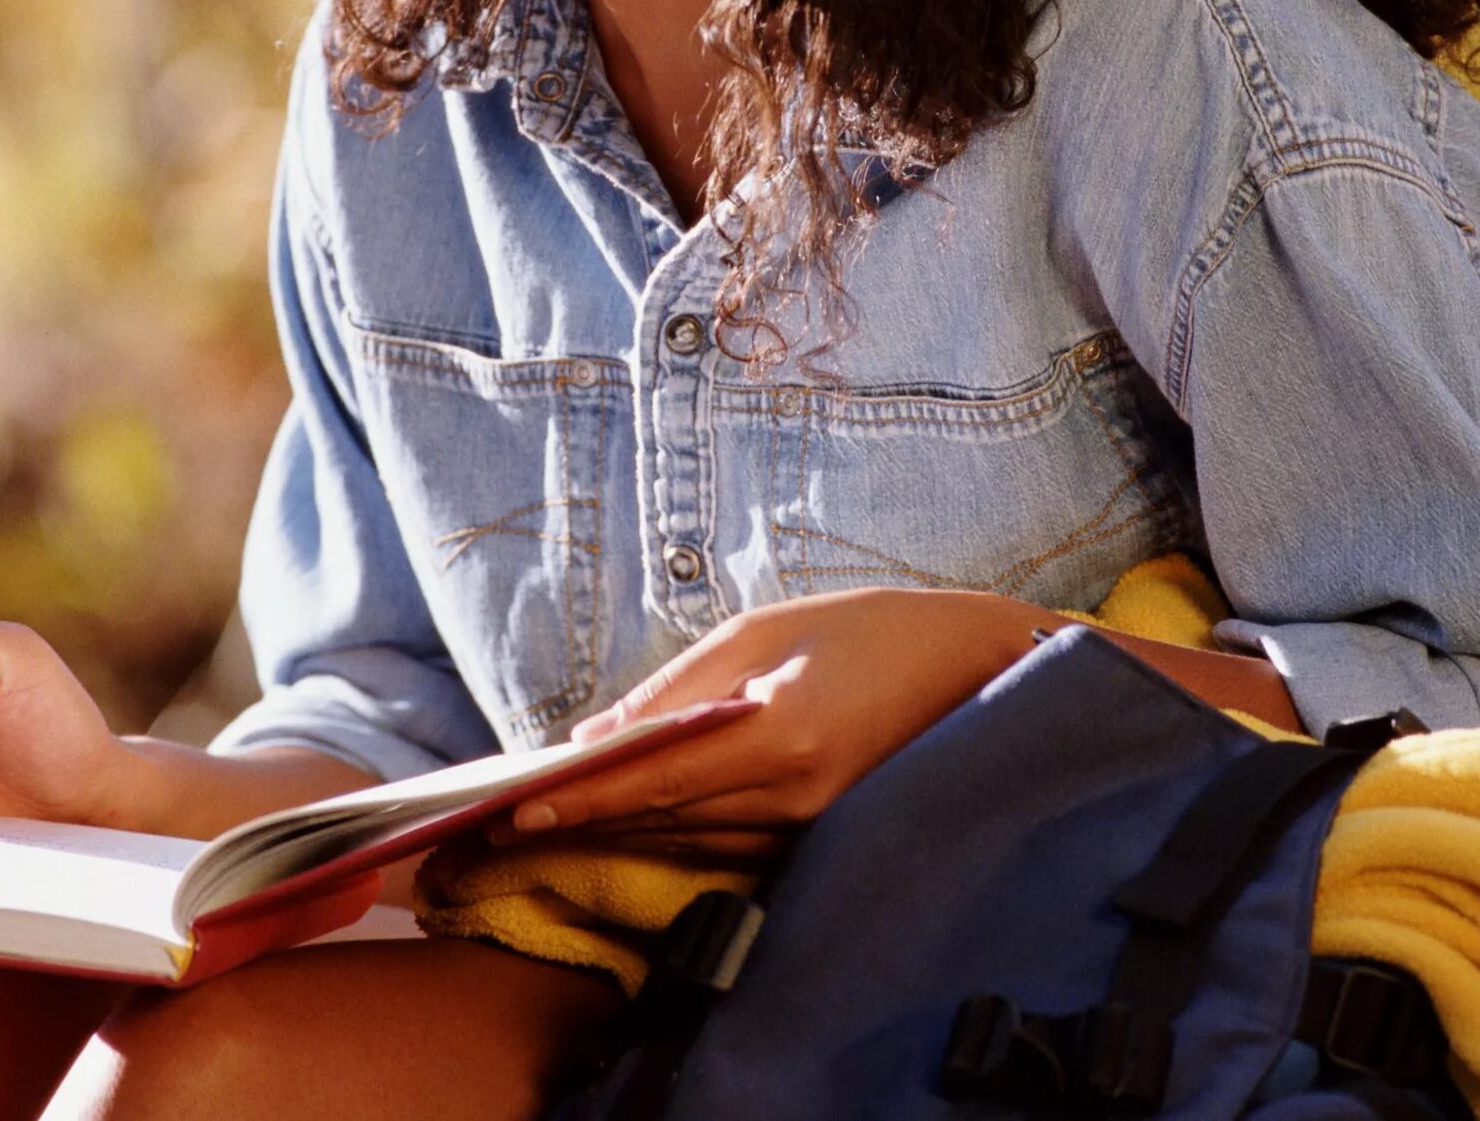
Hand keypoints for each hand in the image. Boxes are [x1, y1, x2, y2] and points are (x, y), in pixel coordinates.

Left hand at [496, 587, 1044, 840]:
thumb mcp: (761, 633)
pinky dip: (674, 834)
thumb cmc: (866, 632)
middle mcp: (796, 799)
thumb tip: (594, 738)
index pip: (656, 782)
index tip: (513, 810)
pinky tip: (628, 821)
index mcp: (781, 738)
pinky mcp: (822, 840)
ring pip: (692, 842)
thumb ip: (676, 692)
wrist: (974, 667)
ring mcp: (813, 829)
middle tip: (504, 822)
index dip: (581, 799)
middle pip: (665, 822)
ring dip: (620, 833)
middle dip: (583, 822)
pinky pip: (730, 846)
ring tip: (546, 822)